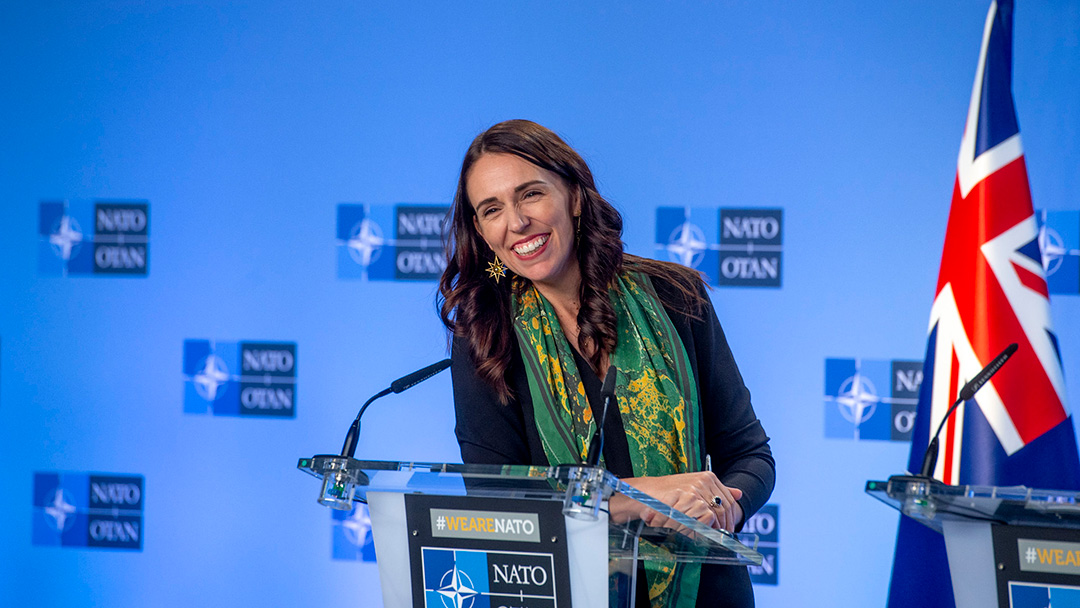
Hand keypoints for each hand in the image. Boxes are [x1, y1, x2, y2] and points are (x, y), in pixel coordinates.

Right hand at [609, 472, 743, 532]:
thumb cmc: (669, 493)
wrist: (646, 493)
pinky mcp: (688, 497)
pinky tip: (687, 529)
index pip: (729, 500)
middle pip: (723, 509)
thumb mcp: (695, 487)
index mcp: (708, 477)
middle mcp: (704, 480)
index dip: (731, 518)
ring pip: (713, 516)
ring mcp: (696, 488)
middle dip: (722, 526)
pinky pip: (701, 519)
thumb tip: (739, 493)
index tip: (729, 530)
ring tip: (694, 531)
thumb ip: (716, 491)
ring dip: (705, 528)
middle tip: (716, 536)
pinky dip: (696, 528)